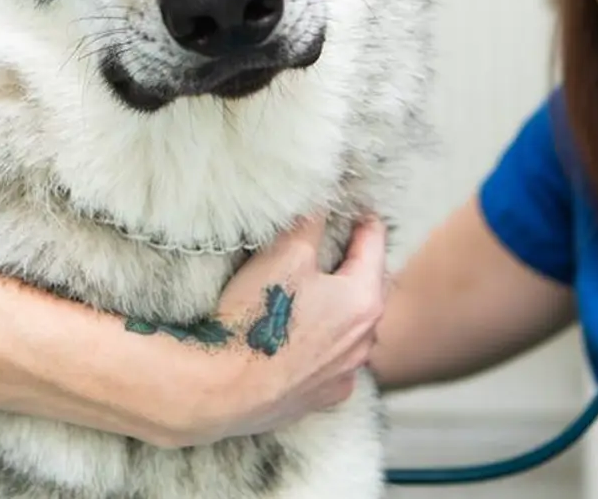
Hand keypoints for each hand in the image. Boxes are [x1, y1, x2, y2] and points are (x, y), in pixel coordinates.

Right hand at [183, 214, 388, 443]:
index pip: (374, 245)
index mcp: (363, 300)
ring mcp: (345, 373)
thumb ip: (309, 222)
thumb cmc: (258, 317)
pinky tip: (304, 339)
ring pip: (353, 329)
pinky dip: (326, 345)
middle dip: (356, 266)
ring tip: (318, 293)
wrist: (223, 389)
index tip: (357, 210)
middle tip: (339, 247)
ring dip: (342, 309)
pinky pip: (333, 362)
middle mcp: (365, 340)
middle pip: (368, 289)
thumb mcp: (284, 252)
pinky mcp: (322, 397)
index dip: (363, 221)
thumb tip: (321, 200)